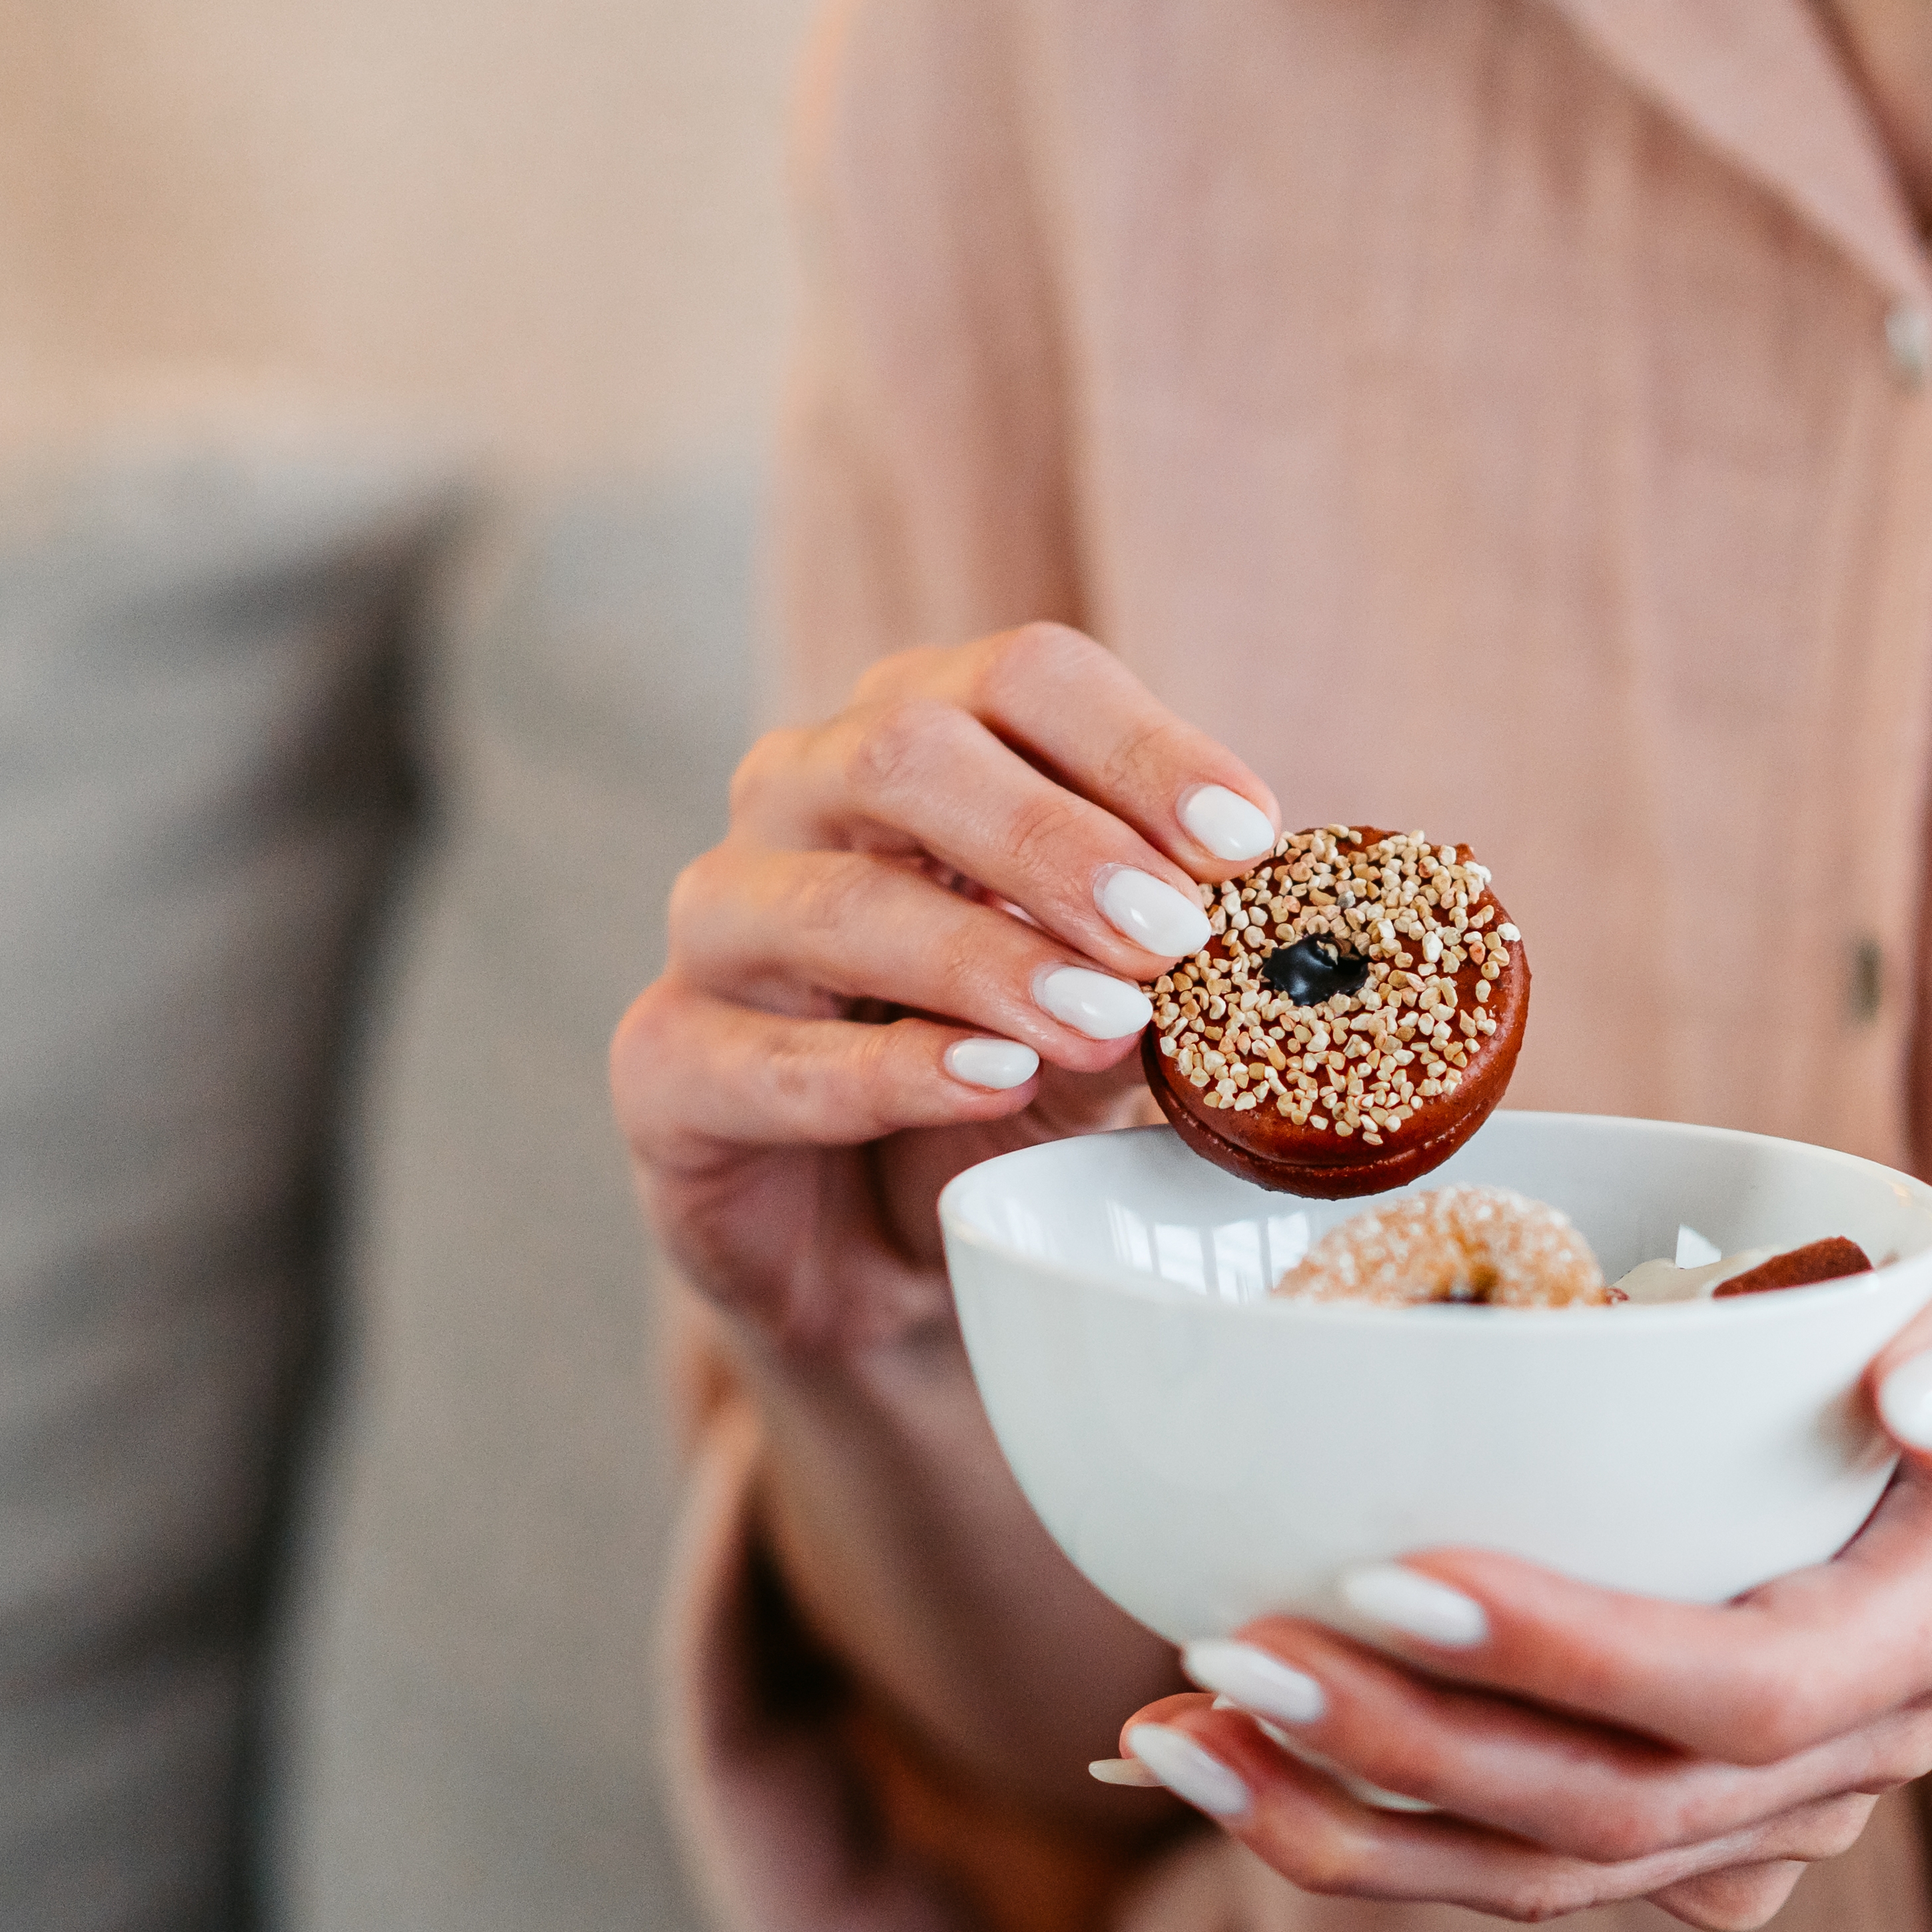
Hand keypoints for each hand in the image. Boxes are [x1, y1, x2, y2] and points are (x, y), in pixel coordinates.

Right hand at [613, 623, 1282, 1355]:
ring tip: (1103, 1024)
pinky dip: (888, 1072)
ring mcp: (717, 927)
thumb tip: (1267, 940)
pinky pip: (760, 1056)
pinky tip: (989, 1083)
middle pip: (906, 747)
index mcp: (917, 741)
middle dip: (1053, 838)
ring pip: (831, 900)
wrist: (880, 1254)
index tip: (1247, 839)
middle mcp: (798, 801)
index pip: (1020, 677)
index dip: (1139, 746)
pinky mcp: (664, 1063)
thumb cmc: (999, 1086)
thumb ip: (1160, 966)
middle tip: (1171, 931)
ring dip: (984, 958)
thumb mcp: (1106, 1014)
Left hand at [1100, 1188, 1931, 1930]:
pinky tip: (1226, 1769)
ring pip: (1550, 1876)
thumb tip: (1924, 1393)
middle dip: (1410, 1752)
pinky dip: (1367, 1837)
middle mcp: (1855, 1751)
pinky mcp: (1683, 1825)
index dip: (1570, 1657)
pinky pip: (1520, 1868)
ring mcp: (1766, 1811)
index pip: (1743, 1688)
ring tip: (1179, 1736)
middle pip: (1616, 1813)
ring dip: (1350, 1826)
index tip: (1391, 1574)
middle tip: (1229, 1657)